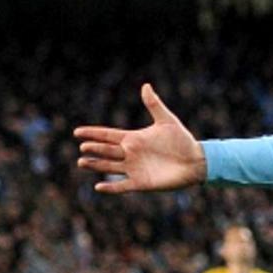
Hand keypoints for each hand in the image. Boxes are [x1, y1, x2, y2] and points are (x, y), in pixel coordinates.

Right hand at [74, 83, 207, 193]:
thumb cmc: (182, 140)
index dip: (93, 133)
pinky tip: (98, 186)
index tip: (77, 131)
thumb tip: (145, 85)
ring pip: (109, 167)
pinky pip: (122, 186)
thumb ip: (154, 104)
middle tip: (83, 146)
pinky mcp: (140, 183)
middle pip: (106, 150)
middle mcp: (130, 153)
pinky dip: (111, 187)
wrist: (195, 161)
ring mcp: (134, 168)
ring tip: (82, 162)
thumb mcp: (167, 121)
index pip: (108, 135)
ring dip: (96, 165)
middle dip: (94, 148)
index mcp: (134, 138)